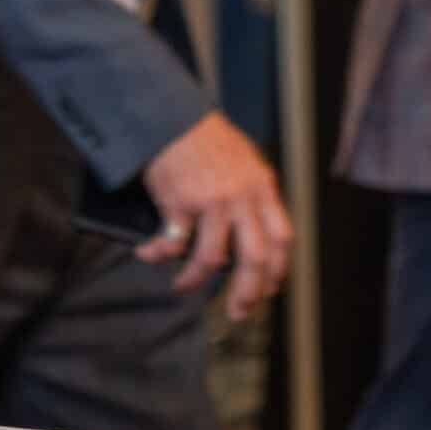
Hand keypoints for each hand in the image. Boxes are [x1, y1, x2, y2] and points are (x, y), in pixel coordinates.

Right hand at [138, 111, 293, 319]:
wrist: (171, 117)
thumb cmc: (206, 139)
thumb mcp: (245, 161)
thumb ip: (253, 196)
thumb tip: (254, 234)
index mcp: (262, 188)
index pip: (282, 239)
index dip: (277, 271)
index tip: (268, 291)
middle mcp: (241, 198)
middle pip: (254, 258)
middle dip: (247, 294)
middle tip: (238, 312)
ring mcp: (211, 202)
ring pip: (212, 260)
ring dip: (194, 281)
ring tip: (182, 287)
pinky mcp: (180, 203)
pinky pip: (172, 243)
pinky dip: (158, 254)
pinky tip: (148, 255)